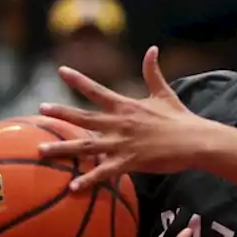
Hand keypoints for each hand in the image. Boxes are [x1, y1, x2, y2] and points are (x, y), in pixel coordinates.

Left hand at [38, 46, 207, 189]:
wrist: (195, 141)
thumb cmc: (181, 118)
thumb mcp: (165, 93)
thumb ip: (153, 72)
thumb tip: (152, 49)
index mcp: (126, 106)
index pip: (97, 90)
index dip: (78, 80)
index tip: (60, 71)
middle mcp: (119, 123)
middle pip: (83, 117)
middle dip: (61, 113)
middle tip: (41, 108)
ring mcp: (122, 143)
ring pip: (85, 146)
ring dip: (62, 148)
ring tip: (41, 151)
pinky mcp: (129, 162)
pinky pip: (104, 172)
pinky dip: (88, 180)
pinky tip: (72, 187)